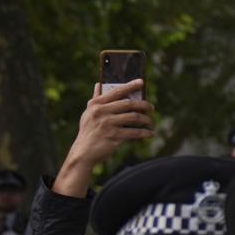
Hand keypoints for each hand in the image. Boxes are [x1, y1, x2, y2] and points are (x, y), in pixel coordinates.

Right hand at [55, 80, 154, 197]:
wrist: (83, 152)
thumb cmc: (88, 132)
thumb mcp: (88, 114)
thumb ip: (95, 99)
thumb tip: (98, 84)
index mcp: (96, 104)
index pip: (116, 91)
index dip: (130, 85)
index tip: (141, 82)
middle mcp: (101, 112)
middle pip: (129, 103)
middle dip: (144, 105)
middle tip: (152, 108)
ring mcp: (108, 124)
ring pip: (134, 117)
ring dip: (146, 120)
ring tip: (150, 123)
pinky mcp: (114, 136)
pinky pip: (135, 132)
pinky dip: (145, 133)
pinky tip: (151, 134)